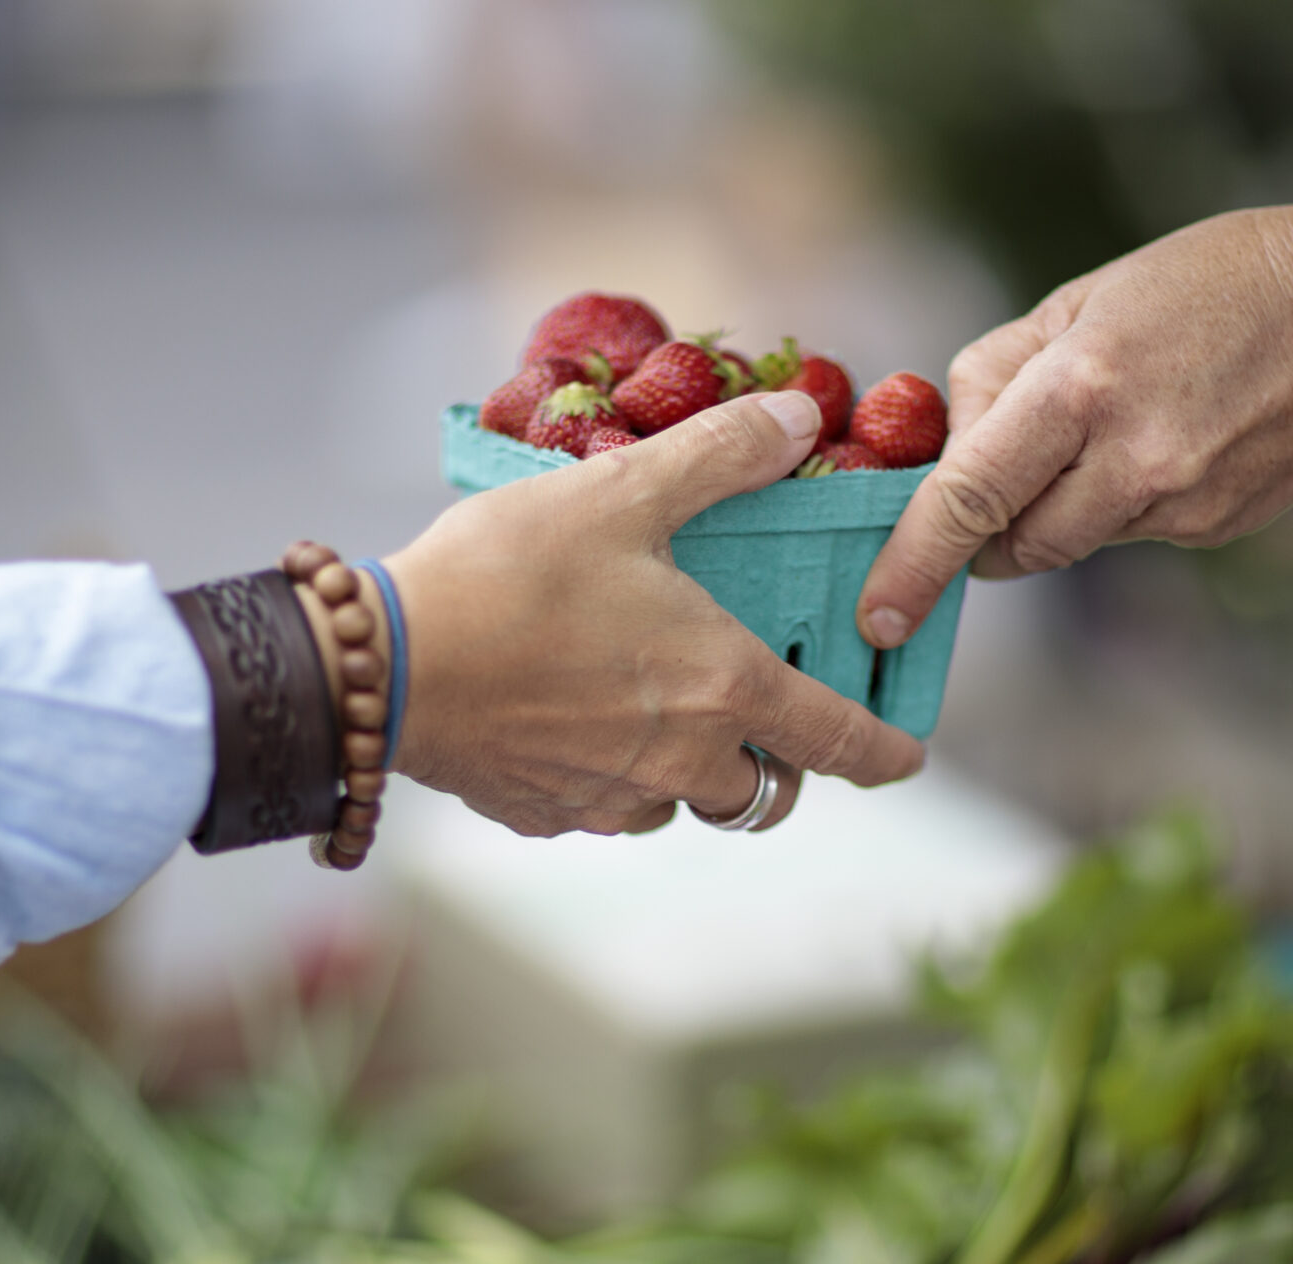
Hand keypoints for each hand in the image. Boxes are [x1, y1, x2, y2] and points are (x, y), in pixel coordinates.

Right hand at [388, 390, 927, 836]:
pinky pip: (607, 809)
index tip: (904, 758)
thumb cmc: (510, 574)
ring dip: (691, 772)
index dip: (880, 750)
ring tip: (653, 710)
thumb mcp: (622, 492)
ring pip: (685, 804)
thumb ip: (721, 456)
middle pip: (764, 789)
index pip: (836, 740)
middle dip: (772, 760)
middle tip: (754, 715)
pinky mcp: (549, 815)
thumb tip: (799, 419)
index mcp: (724, 686)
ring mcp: (614, 797)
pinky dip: (611, 778)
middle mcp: (684, 759)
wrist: (388, 664)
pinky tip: (572, 723)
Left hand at [857, 200, 1292, 646]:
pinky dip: (1120, 502)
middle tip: (997, 479)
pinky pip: (1128, 537)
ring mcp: (1181, 505)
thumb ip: (995, 376)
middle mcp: (1132, 459)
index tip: (876, 613)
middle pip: (1012, 546)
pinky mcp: (1214, 530)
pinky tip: (1169, 439)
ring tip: (1111, 428)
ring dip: (1057, 509)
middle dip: (984, 531)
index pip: (970, 497)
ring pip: (1069, 544)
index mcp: (1081, 387)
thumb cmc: (1213, 282)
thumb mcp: (1084, 295)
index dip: (912, 562)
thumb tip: (938, 453)